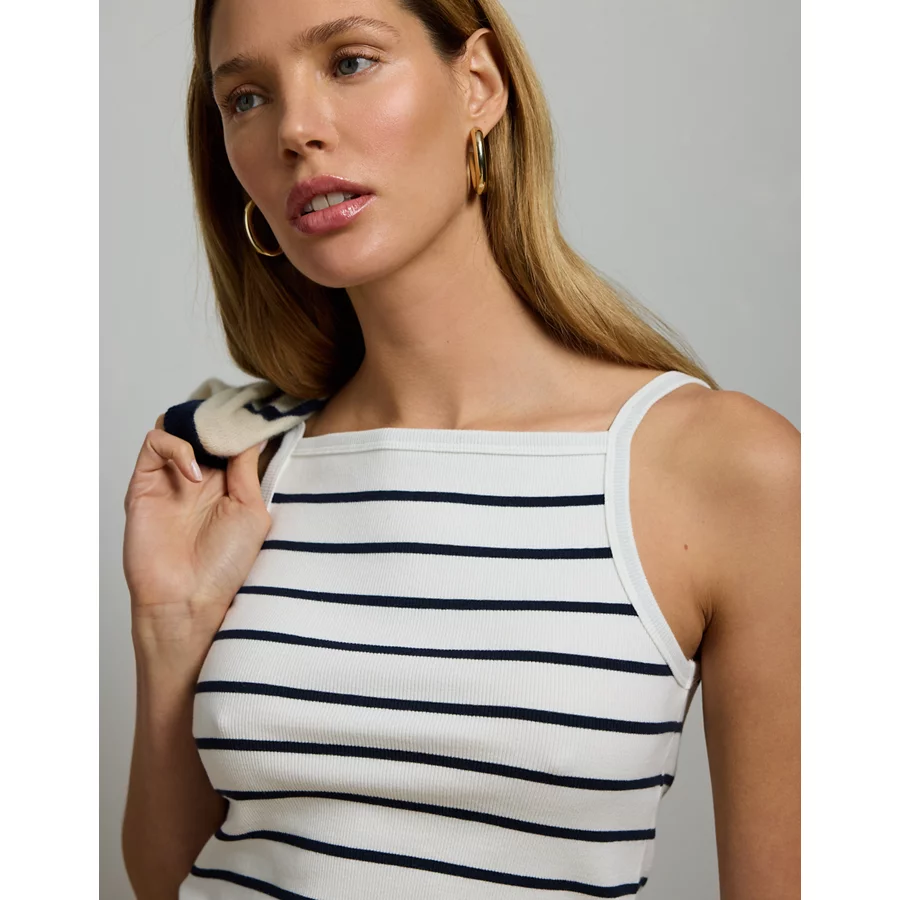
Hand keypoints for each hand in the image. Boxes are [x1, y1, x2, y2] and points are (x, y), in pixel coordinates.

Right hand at [123, 416, 271, 644]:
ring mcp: (170, 478)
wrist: (187, 600)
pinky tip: (195, 474)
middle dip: (219, 416)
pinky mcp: (144, 483)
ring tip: (214, 441)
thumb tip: (255, 433)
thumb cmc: (224, 565)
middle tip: (236, 414)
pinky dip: (176, 447)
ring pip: (176, 426)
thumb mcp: (251, 511)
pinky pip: (155, 444)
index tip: (261, 409)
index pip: (232, 437)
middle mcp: (199, 476)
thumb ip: (248, 469)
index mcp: (228, 482)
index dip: (243, 422)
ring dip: (196, 425)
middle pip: (203, 426)